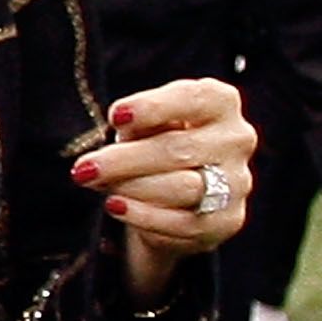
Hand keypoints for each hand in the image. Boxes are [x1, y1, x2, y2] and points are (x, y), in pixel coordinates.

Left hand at [73, 77, 254, 305]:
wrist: (179, 195)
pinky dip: (144, 215)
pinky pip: (184, 222)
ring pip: (183, 188)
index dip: (153, 106)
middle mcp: (237, 139)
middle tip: (83, 168)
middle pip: (179, 149)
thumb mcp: (145, 124)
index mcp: (220, 103)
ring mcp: (237, 182)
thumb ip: (137, 122)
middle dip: (125, 160)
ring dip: (132, 187)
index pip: (194, 98)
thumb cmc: (158, 141)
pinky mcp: (227, 220)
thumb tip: (121, 126)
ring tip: (96, 185)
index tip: (114, 117)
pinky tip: (115, 206)